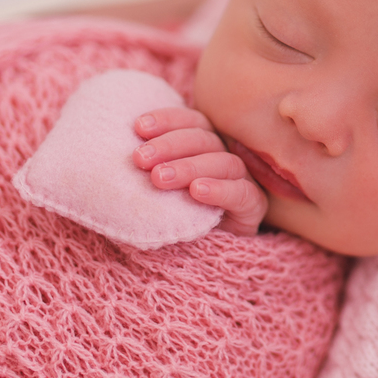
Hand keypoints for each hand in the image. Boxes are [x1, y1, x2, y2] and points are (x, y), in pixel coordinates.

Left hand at [132, 107, 267, 236]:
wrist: (203, 257)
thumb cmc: (175, 218)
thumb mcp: (159, 191)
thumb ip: (151, 169)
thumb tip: (123, 156)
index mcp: (204, 146)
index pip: (192, 122)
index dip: (167, 120)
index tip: (139, 128)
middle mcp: (225, 157)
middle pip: (204, 138)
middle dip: (170, 145)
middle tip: (141, 159)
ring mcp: (243, 180)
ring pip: (224, 161)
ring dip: (189, 167)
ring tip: (160, 179)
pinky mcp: (254, 206)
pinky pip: (242, 193)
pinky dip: (220, 189)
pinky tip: (197, 191)